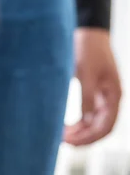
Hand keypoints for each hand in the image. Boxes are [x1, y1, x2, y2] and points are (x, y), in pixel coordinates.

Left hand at [64, 28, 121, 145]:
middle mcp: (110, 98)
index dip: (89, 137)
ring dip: (80, 131)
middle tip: (61, 141)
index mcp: (114, 95)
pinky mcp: (92, 91)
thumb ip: (88, 95)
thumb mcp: (86, 72)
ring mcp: (102, 96)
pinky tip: (65, 125)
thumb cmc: (88, 48)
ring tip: (60, 135)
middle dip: (83, 137)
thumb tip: (86, 118)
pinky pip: (88, 114)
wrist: (86, 32)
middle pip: (100, 128)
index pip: (106, 126)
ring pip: (94, 122)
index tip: (70, 142)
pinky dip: (78, 122)